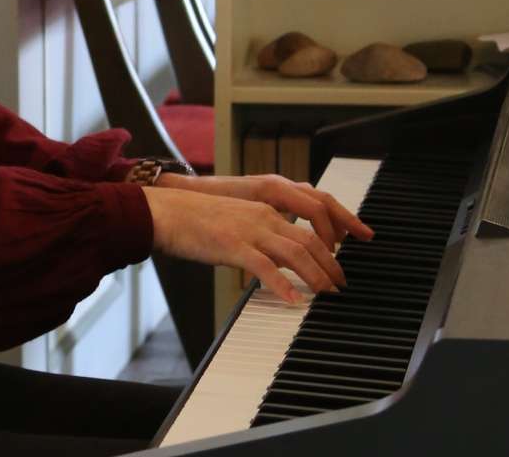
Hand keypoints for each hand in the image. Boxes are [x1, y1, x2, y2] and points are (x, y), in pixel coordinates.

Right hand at [141, 176, 372, 304]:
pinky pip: (265, 268)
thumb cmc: (194, 219)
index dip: (333, 239)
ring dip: (316, 275)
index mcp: (265, 208)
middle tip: (340, 285)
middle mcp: (263, 216)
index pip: (311, 222)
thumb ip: (259, 235)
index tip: (343, 257)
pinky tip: (293, 301)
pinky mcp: (233, 246)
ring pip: (296, 253)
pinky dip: (283, 286)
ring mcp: (249, 230)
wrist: (165, 211)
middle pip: (311, 240)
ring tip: (326, 294)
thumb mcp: (235, 221)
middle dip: (332, 264)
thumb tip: (277, 259)